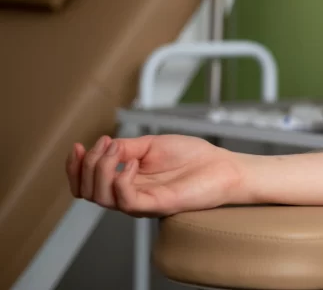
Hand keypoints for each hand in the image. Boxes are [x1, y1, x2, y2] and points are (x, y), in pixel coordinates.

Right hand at [66, 134, 246, 216]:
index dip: (74, 167)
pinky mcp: (155, 205)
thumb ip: (125, 147)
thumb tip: (104, 147)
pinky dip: (122, 179)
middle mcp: (129, 194)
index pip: (86, 183)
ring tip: (118, 151)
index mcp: (126, 181)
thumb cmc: (192, 156)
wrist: (221, 166)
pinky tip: (135, 164)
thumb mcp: (152, 144)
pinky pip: (126, 200)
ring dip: (102, 169)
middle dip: (87, 165)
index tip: (78, 146)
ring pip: (100, 196)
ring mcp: (141, 202)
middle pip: (87, 191)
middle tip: (106, 145)